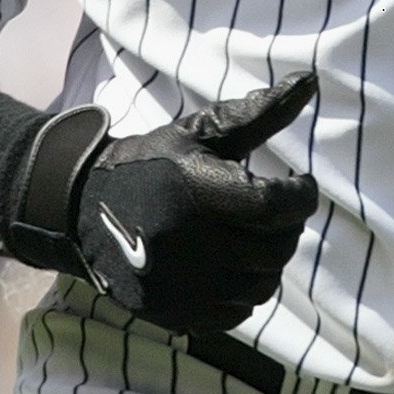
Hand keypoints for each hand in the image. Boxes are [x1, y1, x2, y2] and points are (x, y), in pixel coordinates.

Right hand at [69, 73, 320, 335]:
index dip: (302, 196)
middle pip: (275, 249)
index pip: (276, 206)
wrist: (82, 207)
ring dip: (270, 261)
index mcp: (197, 190)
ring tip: (256, 237)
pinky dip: (245, 290)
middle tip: (276, 210)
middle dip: (287, 227)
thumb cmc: (153, 163)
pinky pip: (236, 312)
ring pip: (261, 285)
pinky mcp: (171, 310)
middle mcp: (188, 242)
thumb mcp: (200, 132)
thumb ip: (260, 112)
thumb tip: (311, 81)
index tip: (302, 184)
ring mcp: (179, 283)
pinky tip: (233, 265)